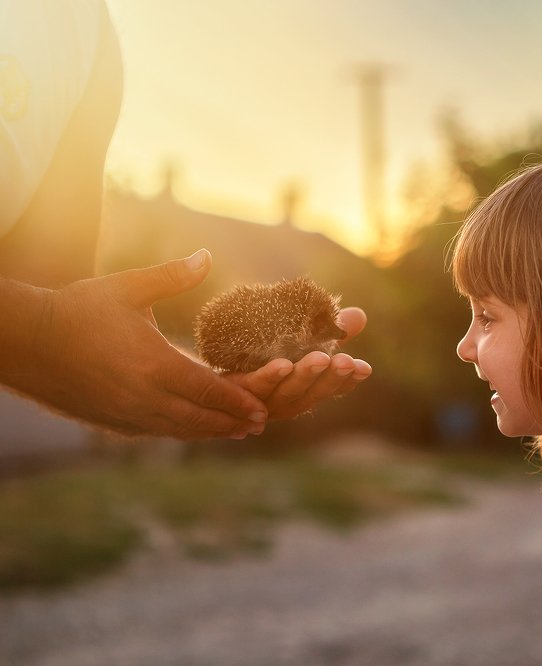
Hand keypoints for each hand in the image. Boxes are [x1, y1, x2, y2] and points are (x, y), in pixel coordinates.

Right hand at [27, 249, 268, 438]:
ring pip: (179, 430)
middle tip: (260, 423)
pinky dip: (181, 432)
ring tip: (236, 431)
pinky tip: (193, 428)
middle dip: (232, 422)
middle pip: (200, 418)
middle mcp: (144, 398)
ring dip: (210, 431)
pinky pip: (157, 432)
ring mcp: (127, 415)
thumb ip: (172, 276)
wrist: (24, 342)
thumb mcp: (127, 288)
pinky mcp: (112, 423)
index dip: (238, 401)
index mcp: (154, 365)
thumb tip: (207, 255)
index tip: (262, 409)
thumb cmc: (77, 309)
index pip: (209, 390)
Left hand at [227, 306, 371, 419]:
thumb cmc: (258, 352)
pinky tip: (282, 365)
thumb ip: (327, 331)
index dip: (348, 380)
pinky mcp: (234, 391)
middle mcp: (284, 401)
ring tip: (321, 359)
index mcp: (302, 389)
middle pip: (312, 394)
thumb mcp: (296, 338)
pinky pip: (253, 387)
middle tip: (346, 362)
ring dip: (305, 378)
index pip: (331, 388)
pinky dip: (269, 378)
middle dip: (331, 379)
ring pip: (287, 394)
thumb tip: (360, 316)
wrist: (204, 370)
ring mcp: (260, 401)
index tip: (363, 367)